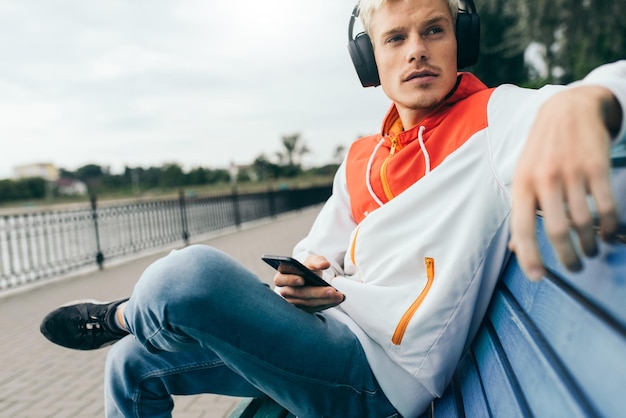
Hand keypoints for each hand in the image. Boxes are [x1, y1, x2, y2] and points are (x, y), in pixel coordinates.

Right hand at [274, 255, 344, 311]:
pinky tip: (337, 300)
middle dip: (317, 292)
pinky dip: (326, 304)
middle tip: (331, 291)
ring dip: (325, 300)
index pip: (282, 278)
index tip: (302, 280)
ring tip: (338, 296)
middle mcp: (285, 291)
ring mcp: (292, 302)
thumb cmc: (308, 270)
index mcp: (282, 276)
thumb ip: (317, 261)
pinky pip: (314, 309)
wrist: (311, 281)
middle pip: (299, 293)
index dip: (290, 280)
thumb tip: (325, 264)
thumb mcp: (312, 261)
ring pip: (308, 303)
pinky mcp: (302, 310)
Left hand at [509, 86, 620, 279]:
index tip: (537, 277)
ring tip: (592, 250)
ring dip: (590, 244)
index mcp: (521, 185)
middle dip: (567, 257)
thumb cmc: (541, 151)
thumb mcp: (522, 176)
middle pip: (557, 230)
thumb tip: (516, 248)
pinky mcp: (596, 166)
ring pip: (583, 222)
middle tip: (574, 267)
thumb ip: (520, 210)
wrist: (567, 109)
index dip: (529, 256)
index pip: (521, 227)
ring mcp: (571, 172)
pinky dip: (610, 226)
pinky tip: (609, 234)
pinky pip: (606, 206)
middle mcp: (544, 179)